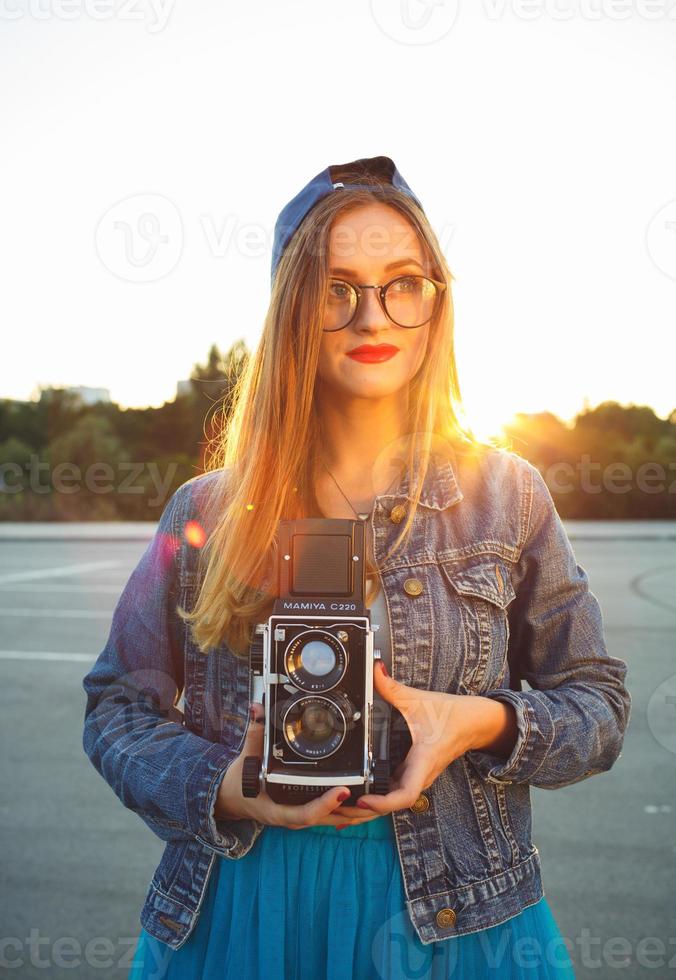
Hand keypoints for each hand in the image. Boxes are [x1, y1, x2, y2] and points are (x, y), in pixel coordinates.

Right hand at [215, 703, 381, 830]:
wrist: (230, 799)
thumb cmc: (238, 781)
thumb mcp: (246, 756)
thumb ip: (255, 732)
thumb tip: (257, 708)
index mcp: (278, 809)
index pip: (307, 813)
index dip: (326, 804)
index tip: (344, 790)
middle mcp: (292, 818)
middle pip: (328, 819)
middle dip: (352, 809)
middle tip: (375, 793)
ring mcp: (300, 819)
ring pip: (332, 820)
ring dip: (354, 812)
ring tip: (377, 796)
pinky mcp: (305, 814)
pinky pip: (329, 816)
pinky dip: (345, 808)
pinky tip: (363, 799)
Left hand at [351, 662, 516, 817]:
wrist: (475, 723)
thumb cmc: (452, 714)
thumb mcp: (419, 699)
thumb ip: (392, 687)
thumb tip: (374, 668)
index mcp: (423, 761)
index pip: (405, 794)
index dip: (383, 802)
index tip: (363, 799)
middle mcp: (420, 775)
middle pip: (392, 806)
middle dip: (365, 812)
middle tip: (336, 810)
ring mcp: (417, 777)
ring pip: (392, 804)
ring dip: (368, 811)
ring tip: (338, 812)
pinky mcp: (414, 775)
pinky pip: (394, 795)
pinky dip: (375, 802)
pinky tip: (357, 803)